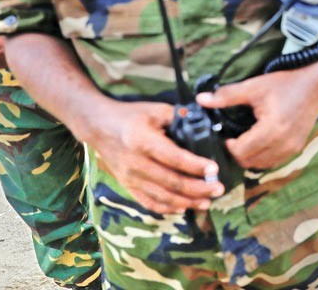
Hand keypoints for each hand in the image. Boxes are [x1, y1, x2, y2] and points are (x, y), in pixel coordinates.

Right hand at [88, 100, 224, 213]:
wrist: (99, 127)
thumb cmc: (130, 116)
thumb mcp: (154, 109)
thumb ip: (177, 116)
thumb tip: (201, 123)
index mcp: (143, 141)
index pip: (174, 158)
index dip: (195, 166)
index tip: (214, 169)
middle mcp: (136, 163)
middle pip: (171, 182)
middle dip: (198, 189)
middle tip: (219, 189)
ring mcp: (130, 178)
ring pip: (162, 197)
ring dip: (187, 202)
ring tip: (207, 202)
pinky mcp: (128, 186)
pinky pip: (149, 203)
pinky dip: (167, 208)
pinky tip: (184, 207)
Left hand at [197, 69, 317, 169]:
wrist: (314, 85)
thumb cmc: (284, 84)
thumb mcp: (253, 87)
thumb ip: (226, 95)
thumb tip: (200, 99)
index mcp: (271, 129)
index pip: (241, 152)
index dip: (229, 147)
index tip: (227, 136)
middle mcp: (283, 143)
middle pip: (249, 162)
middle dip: (237, 153)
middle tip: (233, 139)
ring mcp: (291, 148)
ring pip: (261, 165)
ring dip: (250, 157)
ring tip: (246, 141)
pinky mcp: (296, 148)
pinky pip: (273, 162)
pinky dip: (263, 157)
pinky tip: (260, 142)